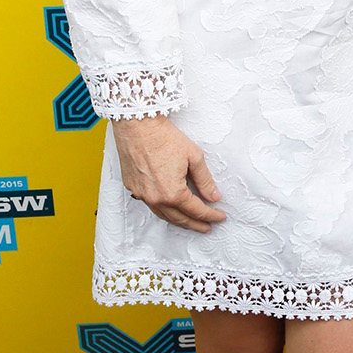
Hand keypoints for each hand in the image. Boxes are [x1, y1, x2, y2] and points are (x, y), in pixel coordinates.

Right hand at [111, 116, 226, 231]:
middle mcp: (156, 198)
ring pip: (163, 215)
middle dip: (196, 224)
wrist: (137, 126)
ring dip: (179, 220)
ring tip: (191, 222)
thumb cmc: (165, 138)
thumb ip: (205, 180)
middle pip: (180, 219)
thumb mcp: (194, 157)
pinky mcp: (132, 187)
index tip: (221, 217)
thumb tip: (214, 196)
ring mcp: (142, 195)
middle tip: (207, 227)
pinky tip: (170, 208)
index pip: (197, 210)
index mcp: (173, 193)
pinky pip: (150, 205)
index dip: (211, 215)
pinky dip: (163, 210)